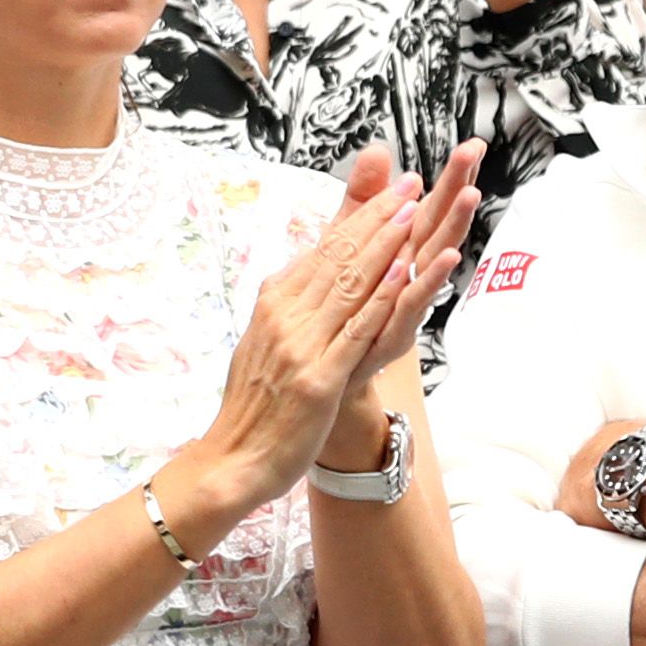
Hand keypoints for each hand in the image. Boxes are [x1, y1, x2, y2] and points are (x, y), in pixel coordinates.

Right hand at [164, 143, 481, 544]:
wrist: (232, 461)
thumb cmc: (254, 406)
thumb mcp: (266, 341)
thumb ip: (288, 305)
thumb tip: (305, 272)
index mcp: (273, 303)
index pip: (323, 250)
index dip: (360, 218)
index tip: (390, 190)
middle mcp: (285, 316)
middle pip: (338, 257)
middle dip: (377, 217)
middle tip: (410, 184)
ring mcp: (301, 346)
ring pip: (348, 284)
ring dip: (384, 244)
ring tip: (413, 211)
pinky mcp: (319, 379)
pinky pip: (355, 331)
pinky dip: (381, 299)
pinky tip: (404, 273)